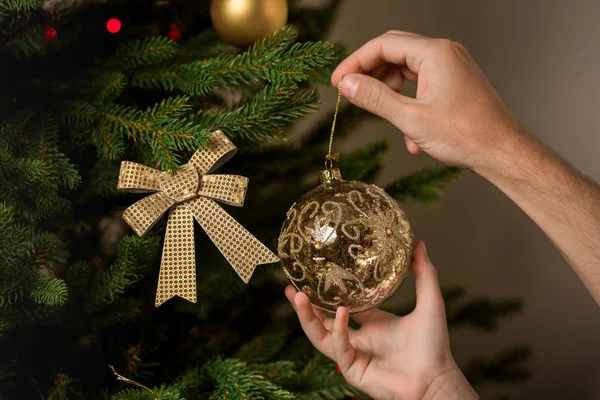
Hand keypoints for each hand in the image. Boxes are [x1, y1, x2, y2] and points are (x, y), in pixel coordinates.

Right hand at [285, 242, 477, 399]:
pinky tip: (341, 313)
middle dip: (305, 306)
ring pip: (321, 335)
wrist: (436, 379)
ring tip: (297, 296)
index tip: (313, 276)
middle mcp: (359, 339)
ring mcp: (353, 355)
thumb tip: (420, 243)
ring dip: (307, 317)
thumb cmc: (434, 346)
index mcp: (373, 323)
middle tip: (290, 287)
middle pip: (323, 321)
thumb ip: (425, 274)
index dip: (326, 292)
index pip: (342, 305)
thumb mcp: (429, 302)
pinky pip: (339, 348)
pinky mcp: (352, 370)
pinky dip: (339, 331)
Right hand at [332, 31, 523, 170]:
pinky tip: (410, 135)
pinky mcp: (455, 82)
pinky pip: (422, 85)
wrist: (503, 152)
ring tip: (383, 119)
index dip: (355, 63)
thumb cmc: (465, 135)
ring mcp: (452, 67)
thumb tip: (348, 85)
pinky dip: (408, 103)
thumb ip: (375, 98)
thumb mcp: (411, 119)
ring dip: (390, 93)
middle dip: (370, 74)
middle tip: (350, 92)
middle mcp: (445, 53)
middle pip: (394, 53)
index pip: (383, 46)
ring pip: (407, 71)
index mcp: (435, 54)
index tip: (338, 82)